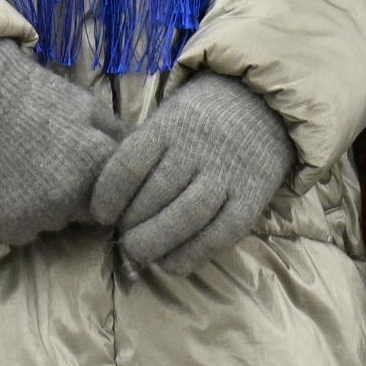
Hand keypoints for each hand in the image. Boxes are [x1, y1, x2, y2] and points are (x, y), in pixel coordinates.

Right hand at [0, 36, 123, 245]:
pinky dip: (19, 216)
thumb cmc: (37, 96)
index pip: (118, 198)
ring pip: (55, 223)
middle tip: (54, 168)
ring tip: (29, 171)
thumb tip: (144, 168)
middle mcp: (72, 199)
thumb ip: (119, 139)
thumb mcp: (88, 107)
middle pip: (86, 214)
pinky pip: (24, 232)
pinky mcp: (9, 226)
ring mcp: (39, 217)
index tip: (86, 172)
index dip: (105, 187)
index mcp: (98, 167)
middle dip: (77, 197)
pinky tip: (10, 186)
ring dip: (48, 207)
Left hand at [91, 71, 295, 270]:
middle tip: (123, 235)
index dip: (108, 196)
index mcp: (170, 125)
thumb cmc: (202, 116)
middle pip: (155, 195)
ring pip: (186, 216)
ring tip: (140, 252)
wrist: (264, 104)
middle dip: (131, 225)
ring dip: (156, 243)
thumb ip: (145, 152)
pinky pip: (220, 234)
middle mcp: (197, 149)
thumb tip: (111, 201)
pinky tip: (172, 262)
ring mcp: (226, 175)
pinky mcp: (250, 199)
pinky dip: (192, 254)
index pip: (129, 164)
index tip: (101, 214)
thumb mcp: (168, 117)